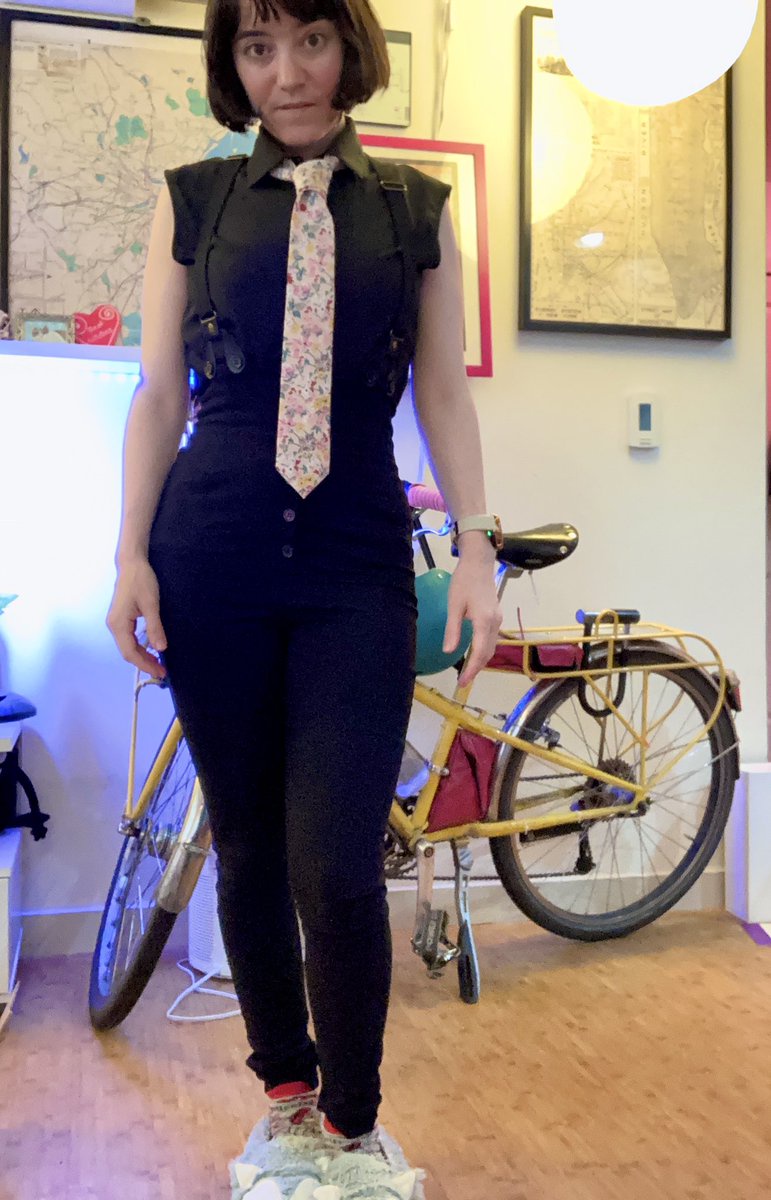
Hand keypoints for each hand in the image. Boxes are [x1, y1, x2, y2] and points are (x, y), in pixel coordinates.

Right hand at [107, 558, 167, 679]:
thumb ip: (155, 628)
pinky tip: (151, 649)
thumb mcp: (151, 605)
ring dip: (142, 656)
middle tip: (162, 672)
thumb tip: (161, 649)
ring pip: (128, 646)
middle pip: (128, 652)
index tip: (160, 673)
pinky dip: (139, 647)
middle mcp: (113, 626)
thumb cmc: (141, 581)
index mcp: (118, 624)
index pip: (130, 652)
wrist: (131, 564)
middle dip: (144, 663)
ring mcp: (115, 622)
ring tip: (158, 664)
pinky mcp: (120, 619)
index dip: (145, 664)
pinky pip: (128, 639)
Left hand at [442, 547, 502, 687]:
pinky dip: (484, 650)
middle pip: (488, 653)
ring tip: (467, 671)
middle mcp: (495, 623)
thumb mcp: (454, 605)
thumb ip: (453, 629)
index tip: (462, 682)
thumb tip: (448, 652)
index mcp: (484, 621)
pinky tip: (473, 654)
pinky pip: (492, 639)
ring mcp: (498, 620)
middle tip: (463, 681)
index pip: (479, 652)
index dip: (471, 669)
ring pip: (492, 647)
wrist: (479, 563)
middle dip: (476, 669)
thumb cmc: (463, 581)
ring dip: (481, 661)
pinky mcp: (497, 617)